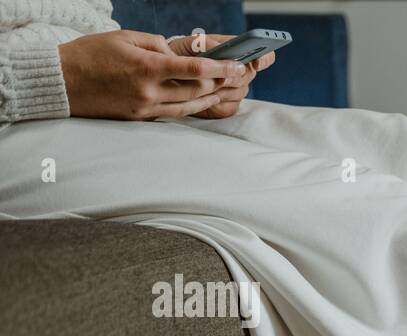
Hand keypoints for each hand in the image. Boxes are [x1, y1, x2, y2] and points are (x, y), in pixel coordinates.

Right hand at [57, 30, 245, 119]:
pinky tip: (201, 101)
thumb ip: (155, 45)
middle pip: (197, 90)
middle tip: (238, 76)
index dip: (220, 67)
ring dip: (210, 98)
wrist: (61, 82)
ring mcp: (146, 109)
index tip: (237, 65)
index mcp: (147, 68)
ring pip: (189, 107)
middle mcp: (150, 92)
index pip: (194, 68)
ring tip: (225, 89)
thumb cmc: (90, 54)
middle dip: (220, 82)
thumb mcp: (124, 38)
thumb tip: (176, 55)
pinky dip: (190, 107)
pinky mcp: (140, 119)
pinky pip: (173, 114)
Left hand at [167, 33, 276, 119]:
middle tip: (220, 78)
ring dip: (221, 90)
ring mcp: (236, 90)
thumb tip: (221, 52)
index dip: (263, 59)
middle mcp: (241, 72)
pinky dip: (215, 104)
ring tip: (203, 86)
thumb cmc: (181, 53)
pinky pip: (228, 107)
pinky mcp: (228, 106)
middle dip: (233, 77)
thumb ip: (207, 44)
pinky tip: (204, 98)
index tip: (254, 63)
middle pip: (249, 76)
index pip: (264, 57)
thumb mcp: (191, 42)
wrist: (169, 73)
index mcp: (238, 53)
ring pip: (238, 93)